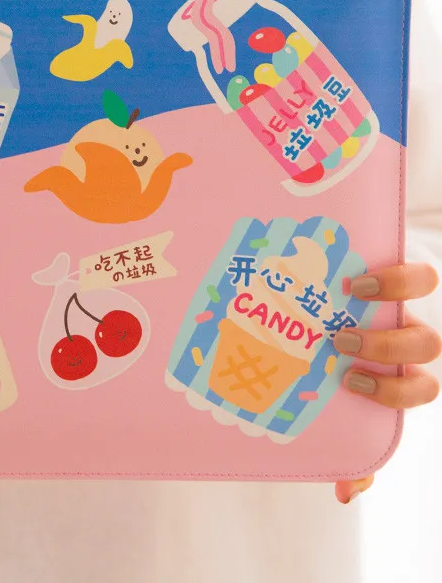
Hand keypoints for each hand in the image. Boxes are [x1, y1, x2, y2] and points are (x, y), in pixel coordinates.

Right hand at [333, 263, 440, 503]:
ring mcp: (402, 306)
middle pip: (423, 344)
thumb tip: (347, 494)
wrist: (336, 314)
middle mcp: (407, 338)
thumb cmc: (341, 371)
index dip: (394, 390)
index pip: (420, 389)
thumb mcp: (345, 407)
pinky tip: (353, 270)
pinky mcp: (393, 277)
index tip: (350, 382)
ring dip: (393, 294)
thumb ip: (354, 449)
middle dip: (383, 344)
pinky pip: (418, 274)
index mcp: (401, 374)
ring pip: (427, 302)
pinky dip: (396, 272)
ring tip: (349, 293)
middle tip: (339, 342)